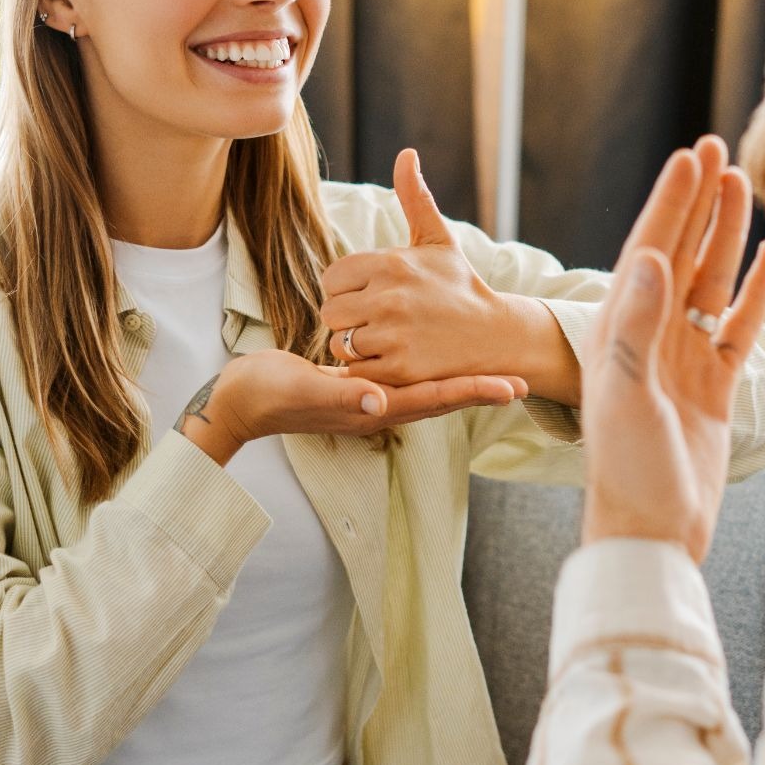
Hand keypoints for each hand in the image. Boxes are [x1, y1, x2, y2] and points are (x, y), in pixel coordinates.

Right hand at [174, 349, 527, 465]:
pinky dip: (430, 370)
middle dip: (482, 388)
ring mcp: (370, 398)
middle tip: (524, 380)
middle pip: (443, 397)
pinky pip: (405, 378)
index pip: (437, 399)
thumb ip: (340, 396)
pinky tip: (439, 358)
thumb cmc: (267, 396)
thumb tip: (379, 401)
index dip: (476, 392)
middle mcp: (380, 405)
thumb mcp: (302, 390)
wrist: (239, 401)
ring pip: (428, 388)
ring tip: (495, 370)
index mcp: (375, 407)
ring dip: (462, 381)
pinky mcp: (358, 385)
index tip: (514, 387)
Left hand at [320, 149, 573, 399]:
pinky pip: (357, 370)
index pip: (332, 278)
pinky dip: (368, 370)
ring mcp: (393, 334)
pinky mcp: (399, 369)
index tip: (370, 295)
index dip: (347, 289)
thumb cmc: (460, 285)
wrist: (495, 334)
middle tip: (375, 321)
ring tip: (383, 341)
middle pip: (330, 312)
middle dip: (348, 319)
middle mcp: (388, 297)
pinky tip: (391, 360)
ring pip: (340, 343)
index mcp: (391, 263)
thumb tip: (406, 154)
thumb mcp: (439, 239)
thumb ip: (415, 197)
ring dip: (355, 346)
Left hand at [581, 136, 764, 564]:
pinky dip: (754, 293)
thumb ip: (638, 329)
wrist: (653, 533)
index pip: (648, 250)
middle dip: (697, 202)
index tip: (690, 156)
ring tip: (742, 185)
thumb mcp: (627, 396)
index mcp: (618, 333)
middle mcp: (648, 338)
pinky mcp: (714, 387)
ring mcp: (683, 360)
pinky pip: (737, 328)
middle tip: (715, 147)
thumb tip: (652, 259)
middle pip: (680, 253)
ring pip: (710, 282)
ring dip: (727, 235)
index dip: (670, 201)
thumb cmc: (629, 471)